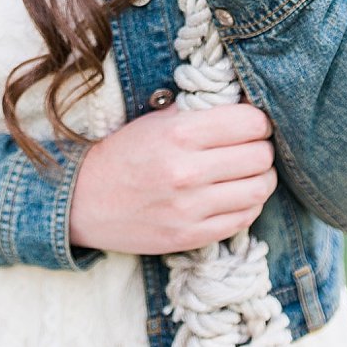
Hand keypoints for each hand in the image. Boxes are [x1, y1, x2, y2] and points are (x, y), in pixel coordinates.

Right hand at [69, 103, 276, 254]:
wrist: (84, 199)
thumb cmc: (124, 153)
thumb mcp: (156, 121)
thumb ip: (199, 115)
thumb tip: (247, 111)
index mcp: (179, 133)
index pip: (249, 123)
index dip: (258, 121)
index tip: (253, 124)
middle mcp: (187, 171)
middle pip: (260, 156)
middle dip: (262, 149)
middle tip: (253, 147)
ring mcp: (190, 208)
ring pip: (258, 190)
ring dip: (262, 178)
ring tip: (250, 172)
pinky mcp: (190, 236)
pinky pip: (243, 220)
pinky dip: (249, 205)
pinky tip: (236, 195)